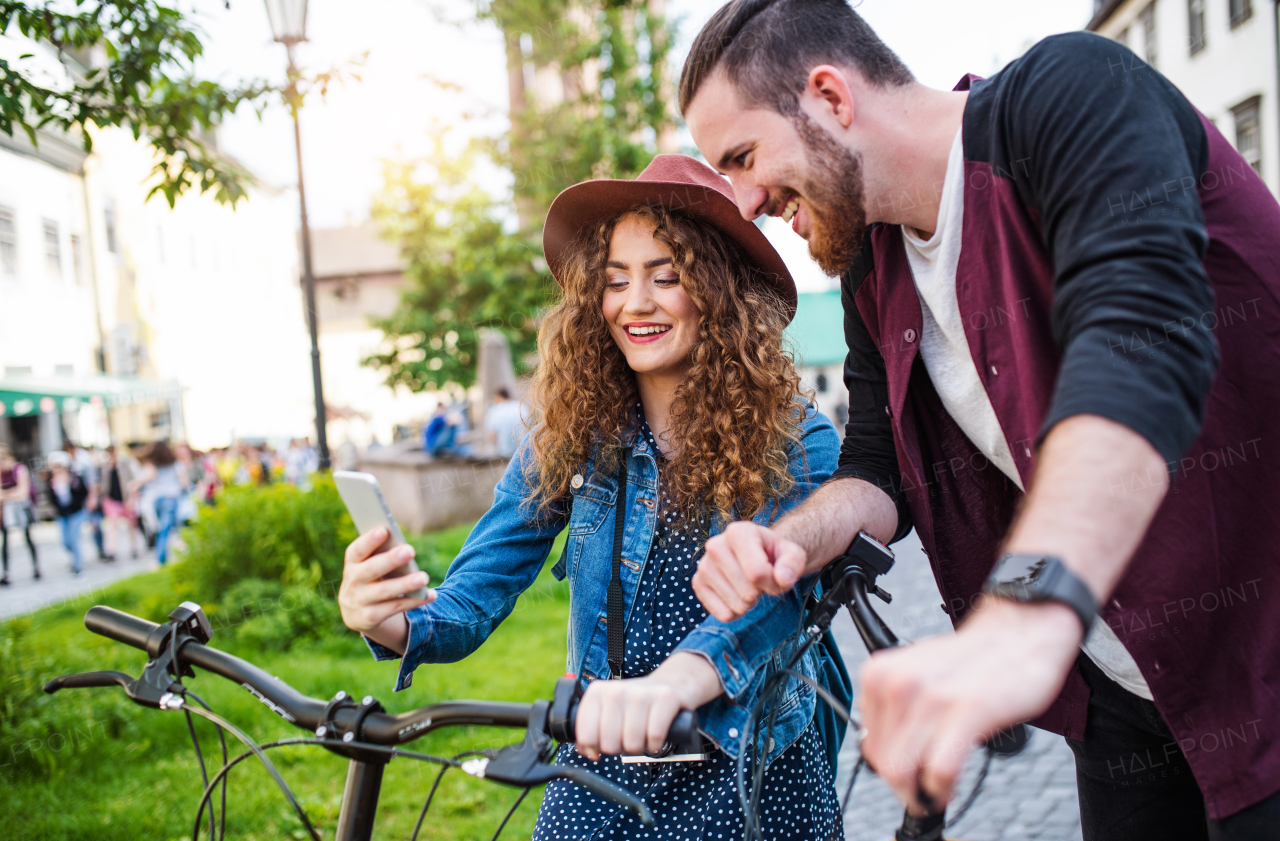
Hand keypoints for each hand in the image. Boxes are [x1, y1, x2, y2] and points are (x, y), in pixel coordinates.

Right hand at [338, 527, 435, 651]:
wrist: (356, 613)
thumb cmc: (370, 578)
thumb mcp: (368, 566)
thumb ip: (380, 555)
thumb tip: (403, 546)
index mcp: (352, 563)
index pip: (356, 550)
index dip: (369, 540)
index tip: (384, 530)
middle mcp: (352, 582)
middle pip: (371, 570)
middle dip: (390, 560)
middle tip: (410, 550)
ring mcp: (359, 602)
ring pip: (385, 591)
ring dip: (406, 584)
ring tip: (424, 577)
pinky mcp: (370, 618)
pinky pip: (395, 608)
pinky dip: (414, 601)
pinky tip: (430, 594)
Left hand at [573, 652, 720, 760]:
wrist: (671, 684)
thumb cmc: (635, 705)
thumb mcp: (607, 712)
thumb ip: (590, 732)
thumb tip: (587, 751)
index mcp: (597, 692)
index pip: (586, 736)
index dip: (594, 748)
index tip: (603, 744)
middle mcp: (616, 690)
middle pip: (609, 743)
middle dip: (620, 748)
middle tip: (627, 738)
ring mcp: (641, 694)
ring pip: (632, 743)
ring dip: (640, 747)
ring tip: (642, 736)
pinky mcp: (665, 698)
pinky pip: (654, 736)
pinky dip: (656, 744)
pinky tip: (656, 737)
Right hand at [693, 521, 807, 621]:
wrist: (757, 555)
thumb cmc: (773, 555)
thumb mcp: (792, 554)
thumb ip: (793, 564)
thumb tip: (783, 578)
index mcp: (738, 532)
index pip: (757, 572)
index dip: (773, 582)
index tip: (775, 574)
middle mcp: (715, 545)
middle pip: (747, 592)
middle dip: (760, 592)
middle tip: (760, 580)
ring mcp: (704, 566)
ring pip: (736, 605)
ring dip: (749, 602)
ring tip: (748, 584)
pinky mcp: (698, 584)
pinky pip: (723, 614)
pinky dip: (736, 611)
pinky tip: (737, 594)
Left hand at [858, 598, 1082, 812]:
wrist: (1018, 633)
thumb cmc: (971, 658)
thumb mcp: (915, 674)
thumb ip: (894, 708)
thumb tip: (880, 751)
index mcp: (879, 673)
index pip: (868, 744)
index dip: (887, 770)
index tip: (906, 779)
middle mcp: (897, 682)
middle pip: (882, 762)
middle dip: (902, 788)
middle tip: (921, 793)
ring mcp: (930, 696)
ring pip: (902, 770)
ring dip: (920, 793)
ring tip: (936, 791)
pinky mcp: (966, 709)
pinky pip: (939, 769)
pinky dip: (941, 788)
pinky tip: (949, 785)